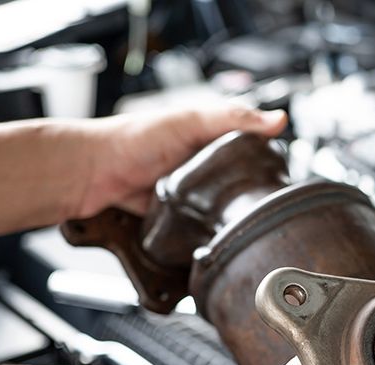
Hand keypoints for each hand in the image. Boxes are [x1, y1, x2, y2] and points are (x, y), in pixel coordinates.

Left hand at [73, 104, 287, 217]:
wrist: (89, 173)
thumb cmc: (131, 139)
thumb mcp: (190, 121)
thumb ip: (233, 119)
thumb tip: (278, 120)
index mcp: (208, 138)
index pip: (251, 149)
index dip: (269, 161)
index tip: (285, 176)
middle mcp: (199, 165)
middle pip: (238, 184)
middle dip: (249, 196)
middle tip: (263, 207)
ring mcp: (187, 193)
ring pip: (220, 209)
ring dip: (226, 218)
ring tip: (241, 226)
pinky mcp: (175, 217)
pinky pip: (197, 228)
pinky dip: (204, 233)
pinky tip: (213, 236)